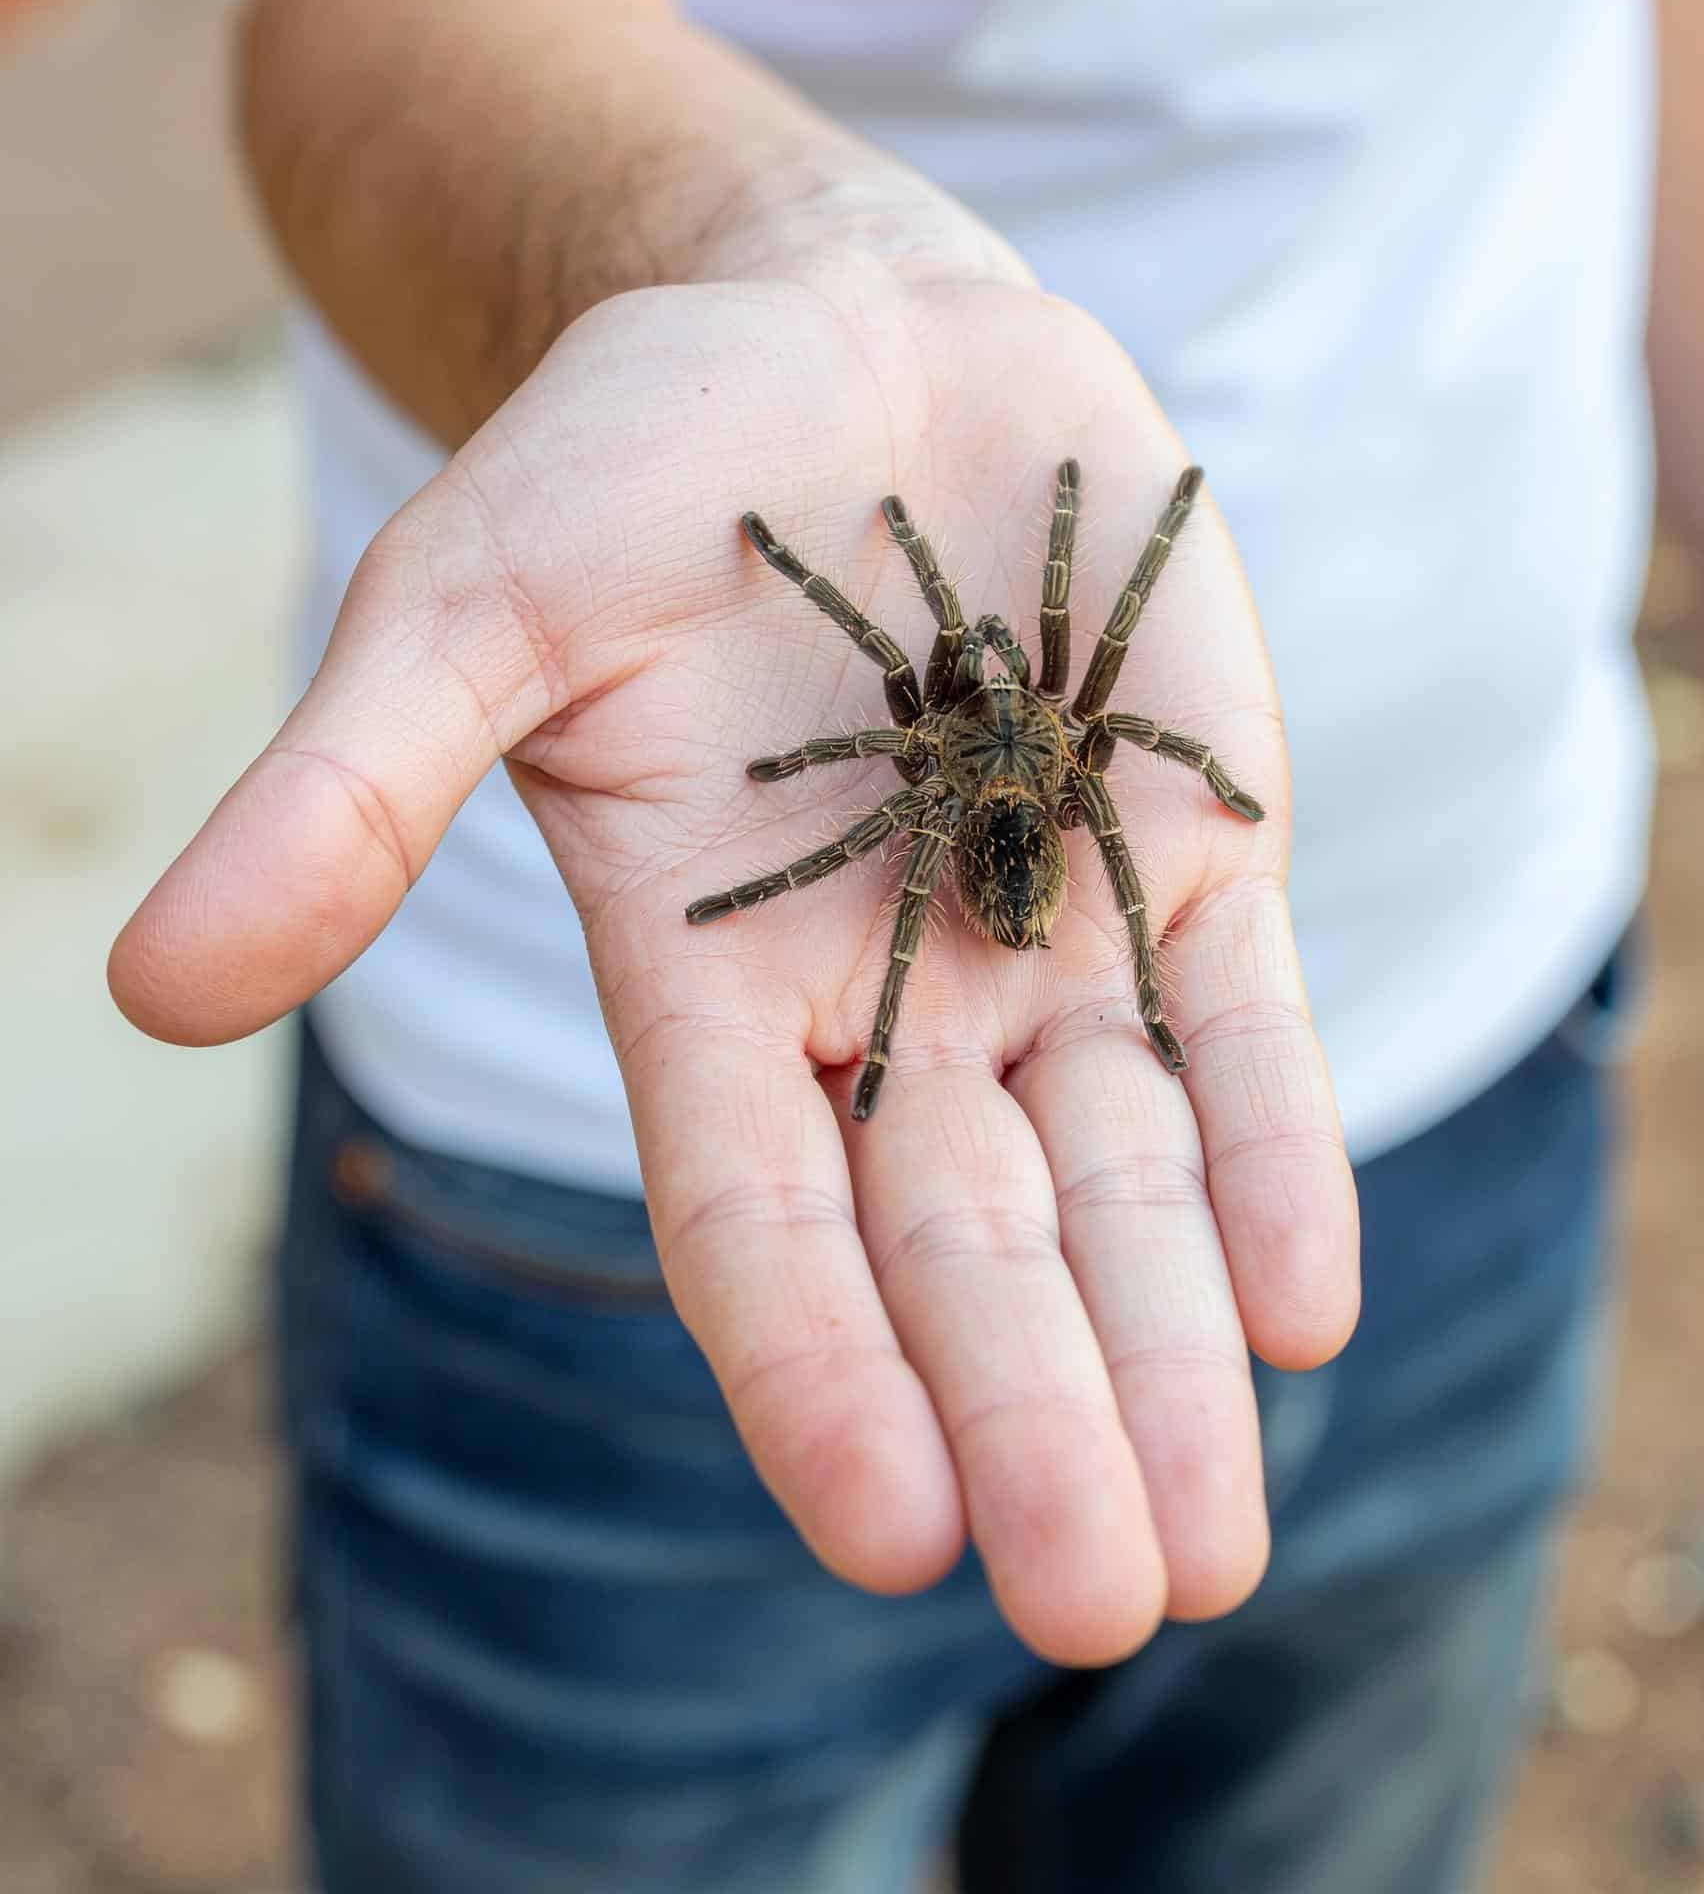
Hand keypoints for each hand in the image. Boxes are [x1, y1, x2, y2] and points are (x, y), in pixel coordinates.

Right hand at [110, 229, 1358, 1665]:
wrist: (838, 340)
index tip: (898, 1536)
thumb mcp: (469, 606)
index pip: (762, 1221)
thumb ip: (349, 792)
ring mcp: (1052, 929)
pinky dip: (1274, 1156)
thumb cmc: (628, 463)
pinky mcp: (1189, 842)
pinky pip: (1242, 1030)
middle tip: (1094, 1610)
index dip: (822, 1373)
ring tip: (1217, 1551)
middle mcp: (891, 994)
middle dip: (1032, 1416)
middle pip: (965, 1245)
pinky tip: (1302, 1310)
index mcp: (710, 981)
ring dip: (1171, 1350)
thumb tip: (155, 986)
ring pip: (1122, 1177)